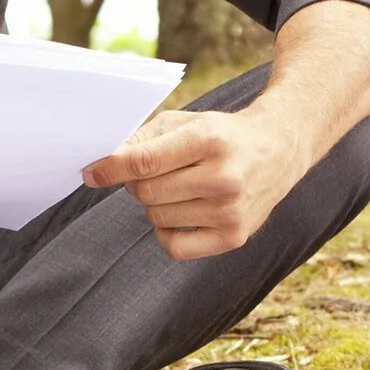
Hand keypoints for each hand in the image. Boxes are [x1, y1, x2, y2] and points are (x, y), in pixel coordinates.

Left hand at [82, 109, 306, 260]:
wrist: (279, 150)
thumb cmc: (222, 135)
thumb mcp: (186, 122)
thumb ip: (144, 139)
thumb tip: (103, 165)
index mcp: (209, 140)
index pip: (145, 161)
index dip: (111, 168)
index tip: (90, 172)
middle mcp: (224, 177)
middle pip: (147, 192)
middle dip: (137, 183)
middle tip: (151, 173)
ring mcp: (231, 211)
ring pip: (157, 218)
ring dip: (155, 204)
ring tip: (179, 188)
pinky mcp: (234, 237)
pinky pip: (174, 246)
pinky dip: (166, 232)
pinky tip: (181, 213)